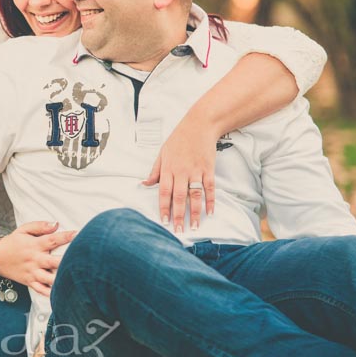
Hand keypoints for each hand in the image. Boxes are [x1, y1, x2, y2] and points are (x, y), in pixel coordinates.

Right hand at [0, 221, 76, 296]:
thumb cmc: (13, 242)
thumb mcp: (24, 229)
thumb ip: (40, 226)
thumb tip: (56, 224)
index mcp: (35, 245)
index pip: (52, 240)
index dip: (66, 237)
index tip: (78, 234)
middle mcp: (35, 259)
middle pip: (53, 262)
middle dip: (67, 262)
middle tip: (81, 261)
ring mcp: (32, 272)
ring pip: (49, 279)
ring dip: (61, 280)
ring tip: (74, 279)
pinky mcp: (29, 282)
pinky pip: (41, 290)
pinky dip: (50, 293)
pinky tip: (62, 294)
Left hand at [143, 114, 217, 233]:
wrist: (199, 125)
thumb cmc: (179, 139)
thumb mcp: (162, 152)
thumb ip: (155, 170)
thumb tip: (145, 184)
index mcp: (168, 168)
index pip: (164, 192)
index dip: (163, 208)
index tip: (164, 222)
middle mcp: (181, 171)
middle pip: (179, 197)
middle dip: (178, 215)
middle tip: (179, 231)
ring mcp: (196, 171)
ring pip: (195, 195)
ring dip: (195, 212)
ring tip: (195, 226)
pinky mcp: (208, 169)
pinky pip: (210, 187)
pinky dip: (211, 200)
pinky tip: (210, 212)